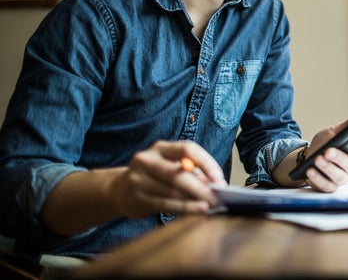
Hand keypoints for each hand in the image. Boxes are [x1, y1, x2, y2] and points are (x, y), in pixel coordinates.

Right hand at [112, 140, 226, 217]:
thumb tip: (215, 184)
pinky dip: (185, 208)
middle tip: (216, 196)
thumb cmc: (154, 177)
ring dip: (194, 199)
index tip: (219, 178)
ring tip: (210, 205)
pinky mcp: (137, 198)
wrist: (119, 190)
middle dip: (200, 186)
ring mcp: (139, 179)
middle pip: (178, 172)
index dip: (206, 163)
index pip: (187, 149)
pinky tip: (197, 210)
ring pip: (172, 190)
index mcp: (160, 148)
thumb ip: (192, 172)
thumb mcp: (170, 166)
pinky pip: (165, 204)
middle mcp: (147, 160)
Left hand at [304, 117, 347, 191]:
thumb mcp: (333, 131)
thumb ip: (346, 126)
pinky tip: (310, 170)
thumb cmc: (324, 144)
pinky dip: (318, 178)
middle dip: (339, 158)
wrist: (308, 157)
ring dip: (327, 168)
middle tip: (328, 151)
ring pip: (339, 177)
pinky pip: (326, 186)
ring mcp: (341, 178)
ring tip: (317, 159)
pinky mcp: (329, 187)